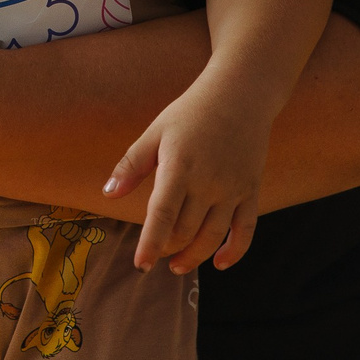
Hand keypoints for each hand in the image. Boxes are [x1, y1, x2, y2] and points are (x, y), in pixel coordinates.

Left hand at [104, 79, 278, 274]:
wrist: (240, 94)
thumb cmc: (192, 112)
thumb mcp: (156, 132)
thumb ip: (132, 165)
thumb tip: (108, 194)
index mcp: (179, 167)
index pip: (162, 215)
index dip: (150, 243)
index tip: (140, 265)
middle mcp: (208, 182)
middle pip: (186, 230)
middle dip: (168, 248)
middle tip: (157, 255)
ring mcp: (232, 188)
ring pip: (213, 235)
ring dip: (194, 256)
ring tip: (177, 266)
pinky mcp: (251, 189)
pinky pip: (245, 229)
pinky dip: (234, 251)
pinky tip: (219, 263)